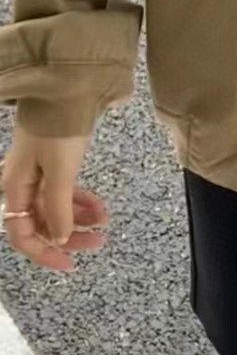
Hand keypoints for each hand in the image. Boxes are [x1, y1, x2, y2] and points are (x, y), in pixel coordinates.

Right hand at [1, 124, 108, 271]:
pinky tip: (100, 207)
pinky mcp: (54, 163)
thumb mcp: (60, 172)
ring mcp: (39, 173)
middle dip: (69, 235)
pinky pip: (65, 190)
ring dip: (79, 218)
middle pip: (41, 222)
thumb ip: (58, 208)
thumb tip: (60, 237)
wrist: (67, 90)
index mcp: (15, 187)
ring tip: (104, 222)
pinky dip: (82, 200)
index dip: (43, 252)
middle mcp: (22, 183)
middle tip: (97, 243)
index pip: (21, 233)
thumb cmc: (58, 129)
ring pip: (56, 207)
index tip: (69, 264)